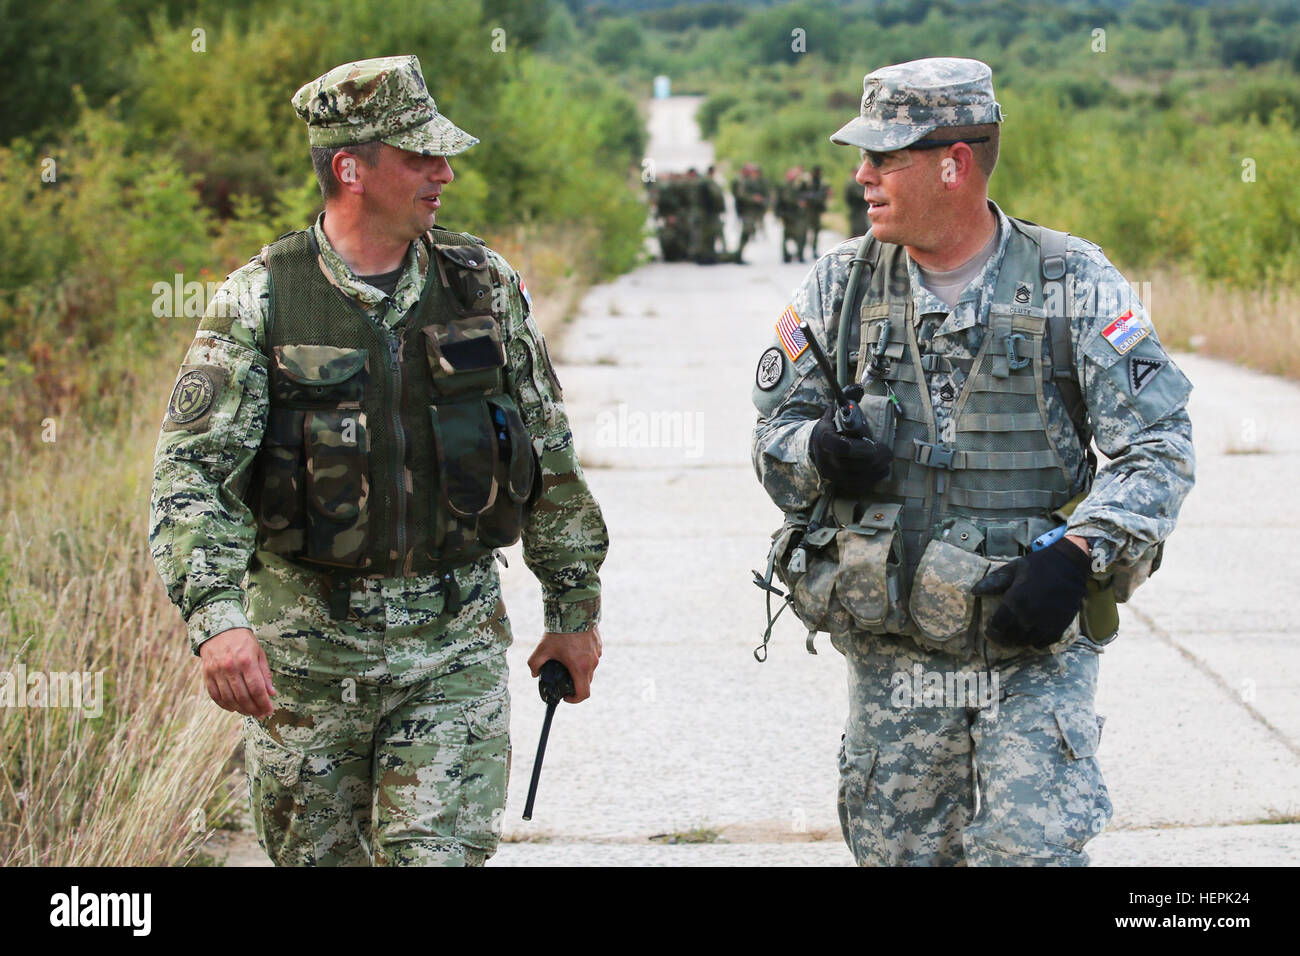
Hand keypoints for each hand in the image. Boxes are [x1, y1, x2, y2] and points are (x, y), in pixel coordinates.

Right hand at [199, 628, 275, 716]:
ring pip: (229, 699)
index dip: (264, 703)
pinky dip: (224, 705)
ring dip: (240, 709)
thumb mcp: (258, 653)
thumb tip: (271, 693)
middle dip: (254, 709)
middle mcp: (230, 667)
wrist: (219, 629)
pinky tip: (233, 708)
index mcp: (246, 661)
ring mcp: (217, 671)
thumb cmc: (243, 641)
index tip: (269, 711)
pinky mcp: (207, 674)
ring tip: (249, 713)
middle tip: (260, 715)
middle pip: (243, 696)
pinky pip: (215, 695)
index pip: (257, 689)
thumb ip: (264, 674)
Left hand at [527, 626, 600, 702]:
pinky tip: (573, 648)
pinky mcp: (599, 644)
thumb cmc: (559, 632)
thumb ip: (534, 664)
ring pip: (589, 668)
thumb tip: (535, 674)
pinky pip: (592, 656)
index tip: (565, 695)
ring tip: (566, 659)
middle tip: (562, 676)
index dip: (574, 699)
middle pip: (586, 681)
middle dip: (574, 683)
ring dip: (579, 669)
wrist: (574, 610)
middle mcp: (592, 663)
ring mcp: (597, 653)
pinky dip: (584, 657)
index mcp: (580, 668)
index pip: (583, 694)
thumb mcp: (542, 649)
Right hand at [809, 404, 891, 492]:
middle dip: (875, 459)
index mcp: (824, 439)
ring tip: (886, 460)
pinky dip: (873, 478)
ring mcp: (831, 474)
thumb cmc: (830, 426)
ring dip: (876, 469)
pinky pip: (858, 485)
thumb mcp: (835, 409)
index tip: (875, 444)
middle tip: (888, 452)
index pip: (841, 448)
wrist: (813, 446)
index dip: (861, 448)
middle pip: (853, 464)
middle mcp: (825, 459)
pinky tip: (882, 470)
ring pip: (858, 476)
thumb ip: (847, 400)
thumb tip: (859, 388)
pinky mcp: (838, 483)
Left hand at [971, 539, 1090, 647]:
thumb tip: (974, 591)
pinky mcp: (1059, 627)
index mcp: (1015, 601)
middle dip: (1003, 638)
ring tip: (1016, 635)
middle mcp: (1029, 616)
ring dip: (1018, 641)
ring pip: (1026, 642)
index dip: (992, 631)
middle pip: (1010, 637)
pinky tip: (1032, 635)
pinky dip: (1035, 642)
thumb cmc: (1038, 565)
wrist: (1069, 565)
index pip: (997, 626)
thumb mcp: (1013, 569)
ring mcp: (1045, 623)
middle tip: (1001, 635)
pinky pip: (1043, 643)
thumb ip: (993, 582)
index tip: (990, 630)